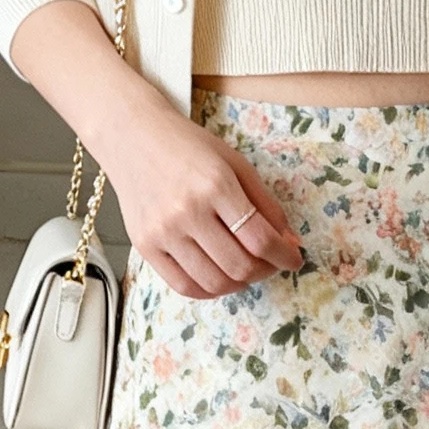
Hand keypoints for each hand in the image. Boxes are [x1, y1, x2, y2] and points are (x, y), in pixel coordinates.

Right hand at [105, 87, 303, 301]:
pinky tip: (220, 278)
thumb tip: (290, 242)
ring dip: (240, 283)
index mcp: (216, 184)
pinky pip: (183, 286)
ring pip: (214, 282)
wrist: (134, 137)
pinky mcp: (144, 246)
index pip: (260, 239)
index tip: (293, 259)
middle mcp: (187, 211)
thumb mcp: (235, 164)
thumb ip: (265, 203)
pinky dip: (209, 290)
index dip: (284, 256)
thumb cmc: (189, 148)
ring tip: (246, 269)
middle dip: (266, 271)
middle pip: (239, 265)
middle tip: (271, 263)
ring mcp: (163, 231)